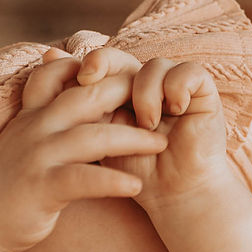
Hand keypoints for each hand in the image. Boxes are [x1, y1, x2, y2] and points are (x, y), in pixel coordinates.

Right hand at [0, 52, 167, 251]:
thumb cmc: (9, 184)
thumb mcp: (24, 142)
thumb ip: (47, 118)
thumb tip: (76, 99)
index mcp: (31, 113)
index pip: (61, 71)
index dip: (96, 67)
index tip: (129, 73)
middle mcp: (33, 127)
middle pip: (88, 96)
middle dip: (127, 95)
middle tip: (162, 102)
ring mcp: (36, 156)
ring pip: (92, 136)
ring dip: (132, 138)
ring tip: (161, 143)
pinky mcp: (40, 188)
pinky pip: (83, 179)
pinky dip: (111, 181)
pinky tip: (136, 186)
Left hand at [75, 48, 233, 211]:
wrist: (172, 197)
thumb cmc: (134, 172)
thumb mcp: (97, 136)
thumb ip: (76, 100)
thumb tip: (48, 54)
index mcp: (121, 94)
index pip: (103, 64)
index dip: (89, 64)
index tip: (77, 78)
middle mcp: (148, 87)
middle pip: (124, 57)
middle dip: (105, 63)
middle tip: (89, 77)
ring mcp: (175, 89)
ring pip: (154, 66)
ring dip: (145, 93)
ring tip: (146, 124)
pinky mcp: (203, 94)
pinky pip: (189, 73)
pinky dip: (178, 88)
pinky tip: (175, 111)